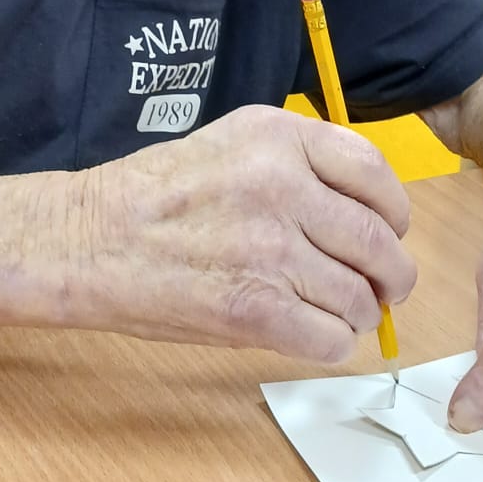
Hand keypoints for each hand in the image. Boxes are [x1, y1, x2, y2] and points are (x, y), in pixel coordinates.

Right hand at [61, 105, 415, 360]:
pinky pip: (331, 339)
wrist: (88, 241)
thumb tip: (367, 215)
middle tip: (383, 287)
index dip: (394, 212)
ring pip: (360, 298)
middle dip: (391, 275)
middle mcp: (282, 188)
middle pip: (378, 243)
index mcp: (279, 138)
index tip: (388, 231)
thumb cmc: (155, 195)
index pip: (374, 175)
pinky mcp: (255, 311)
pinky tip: (309, 333)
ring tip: (337, 312)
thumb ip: (299, 164)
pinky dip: (331, 344)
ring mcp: (270, 251)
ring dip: (359, 314)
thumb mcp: (232, 143)